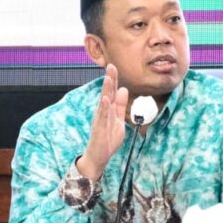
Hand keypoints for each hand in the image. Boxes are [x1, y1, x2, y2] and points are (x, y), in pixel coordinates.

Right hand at [76, 64, 128, 180]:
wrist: (98, 156)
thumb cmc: (107, 139)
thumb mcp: (118, 119)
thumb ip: (121, 106)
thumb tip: (124, 90)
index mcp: (108, 109)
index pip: (111, 92)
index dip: (113, 80)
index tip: (114, 66)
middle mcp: (103, 112)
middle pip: (107, 93)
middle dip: (109, 80)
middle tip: (111, 66)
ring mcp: (100, 119)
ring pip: (104, 102)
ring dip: (106, 90)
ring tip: (108, 78)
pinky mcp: (100, 128)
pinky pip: (102, 117)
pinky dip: (104, 107)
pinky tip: (106, 99)